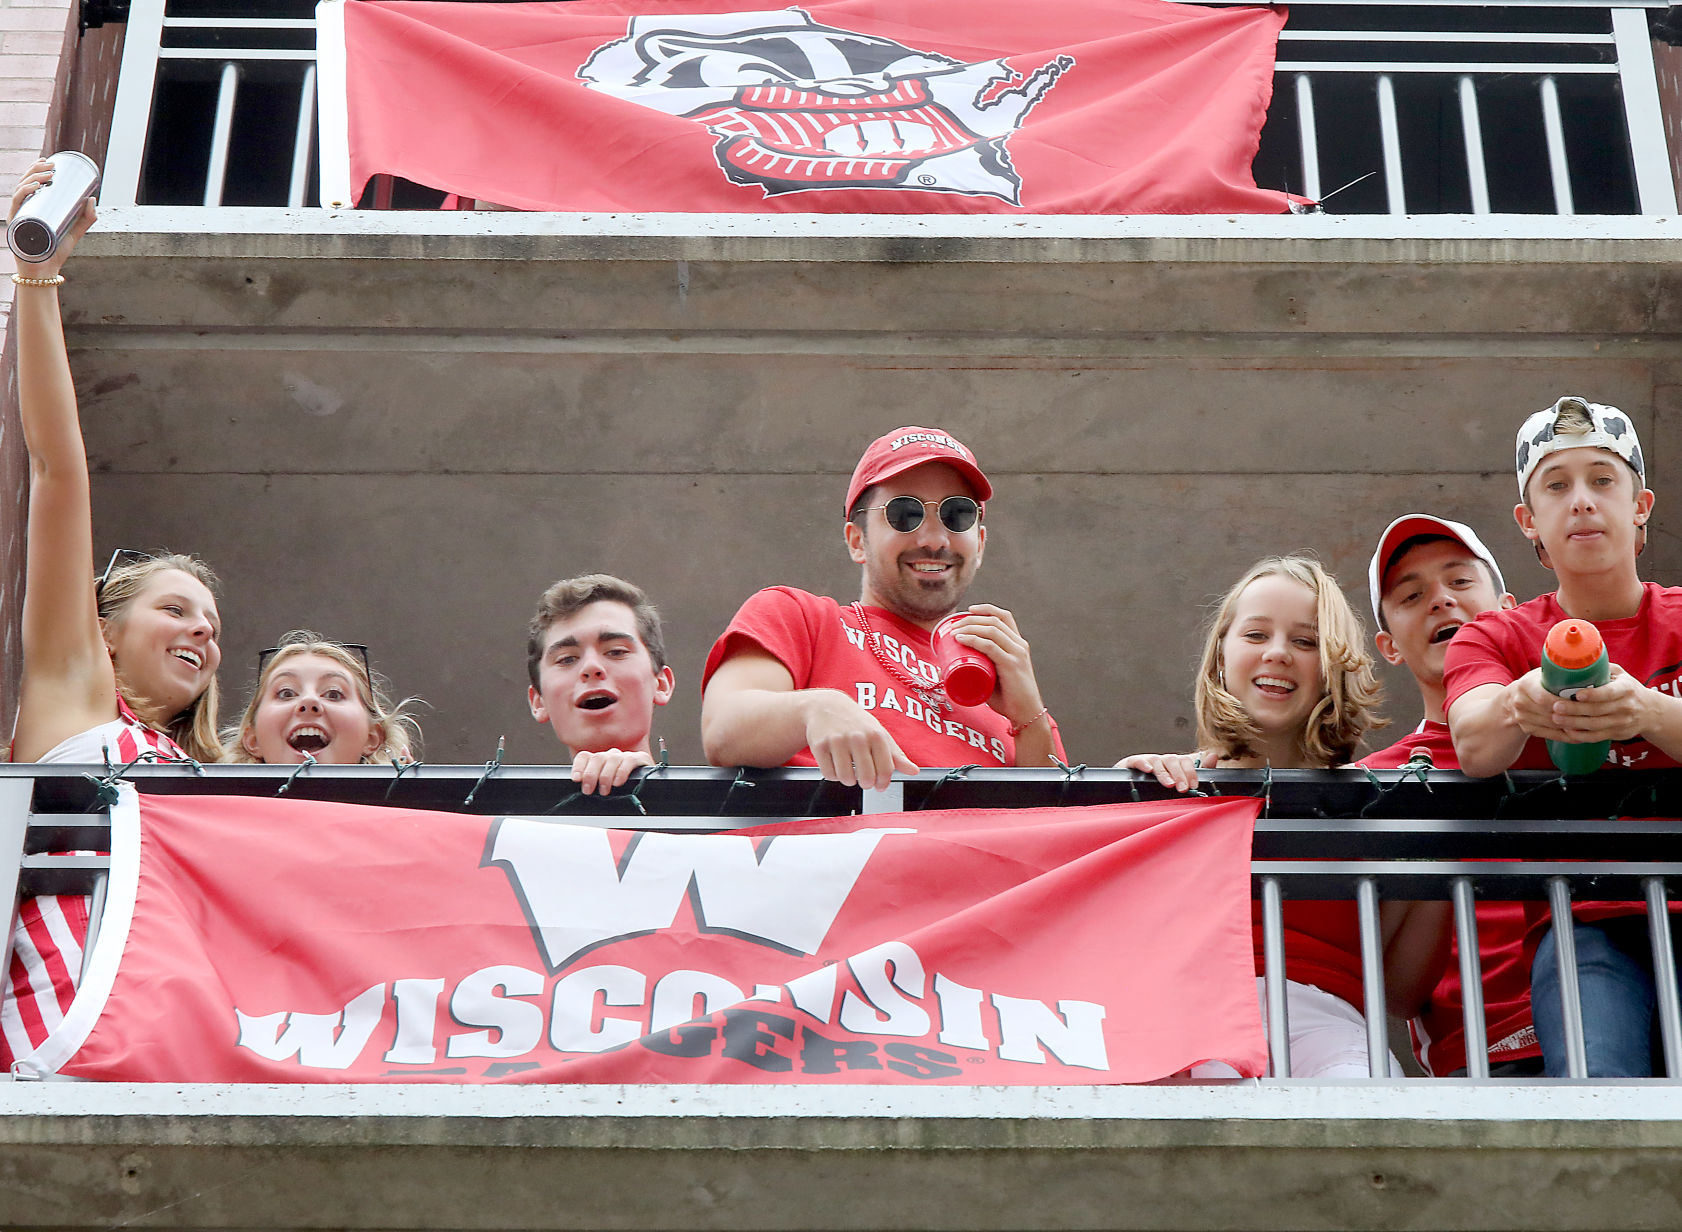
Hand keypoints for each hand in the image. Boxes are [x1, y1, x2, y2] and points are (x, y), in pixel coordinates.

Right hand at [10, 159, 94, 277]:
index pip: (31, 183)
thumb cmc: (56, 252)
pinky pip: (17, 204)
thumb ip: (86, 218)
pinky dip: (25, 193)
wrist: (45, 270)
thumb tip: (93, 198)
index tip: (49, 161)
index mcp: (33, 207)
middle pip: (25, 182)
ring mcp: (18, 214)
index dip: (36, 169)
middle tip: (51, 165)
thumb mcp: (75, 232)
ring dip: (32, 177)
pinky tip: (35, 187)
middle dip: (36, 169)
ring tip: (47, 174)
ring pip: (20, 189)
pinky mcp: (16, 223)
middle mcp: (23, 208)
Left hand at [571, 747, 653, 795]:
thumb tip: (580, 795)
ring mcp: (624, 756)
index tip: (576, 779)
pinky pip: (629, 760)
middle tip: (589, 790)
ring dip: (605, 776)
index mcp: (600, 761)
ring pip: (611, 759)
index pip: (585, 757)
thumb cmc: (625, 790)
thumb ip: (593, 788)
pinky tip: (618, 782)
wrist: (651, 788)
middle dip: (590, 775)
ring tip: (604, 791)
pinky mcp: (639, 758)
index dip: (578, 767)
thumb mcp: (605, 789)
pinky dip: (622, 772)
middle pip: (597, 758)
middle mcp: (610, 756)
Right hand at [803, 691, 917, 790]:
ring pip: (846, 778)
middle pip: (866, 778)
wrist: (826, 706)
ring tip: (848, 768)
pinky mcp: (819, 745)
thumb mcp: (878, 734)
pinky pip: (829, 774)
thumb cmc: (856, 723)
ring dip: (848, 780)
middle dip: (866, 783)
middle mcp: (857, 737)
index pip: (886, 769)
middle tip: (863, 778)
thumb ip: (896, 755)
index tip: (879, 786)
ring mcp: (837, 741)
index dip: (883, 783)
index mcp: (876, 735)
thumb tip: (914, 771)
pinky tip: (835, 764)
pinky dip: (833, 775)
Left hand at [948, 603, 1044, 729]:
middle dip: (971, 619)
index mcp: (1018, 644)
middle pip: (994, 621)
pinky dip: (974, 640)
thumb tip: (944, 670)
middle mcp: (1019, 645)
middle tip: (954, 625)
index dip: (987, 609)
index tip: (969, 609)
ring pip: (991, 630)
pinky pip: (990, 646)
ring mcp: (1017, 654)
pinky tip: (961, 638)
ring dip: (970, 627)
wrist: (1026, 714)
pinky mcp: (1012, 665)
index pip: (1005, 617)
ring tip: (954, 632)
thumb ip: (978, 670)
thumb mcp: (994, 677)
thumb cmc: (1008, 699)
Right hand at [1114, 752, 1204, 792]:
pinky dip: (1143, 764)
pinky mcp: (1132, 763)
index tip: (1194, 786)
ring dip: (1164, 773)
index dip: (1191, 772)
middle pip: (1173, 760)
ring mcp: (1147, 761)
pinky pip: (1137, 760)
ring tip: (1169, 785)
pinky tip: (1148, 770)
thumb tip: (1213, 755)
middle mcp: (1162, 760)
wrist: (1133, 783)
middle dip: (1180, 775)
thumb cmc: (1159, 782)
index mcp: (1174, 763)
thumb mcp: (1180, 779)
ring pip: (1157, 761)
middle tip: (1183, 789)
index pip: (1185, 761)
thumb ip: (1200, 769)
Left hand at [1544, 664, 1656, 743]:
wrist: (1650, 711)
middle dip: (1574, 710)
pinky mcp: (1618, 734)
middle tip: (1555, 707)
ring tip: (1556, 718)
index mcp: (1626, 689)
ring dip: (1573, 723)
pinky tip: (1567, 731)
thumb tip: (1577, 660)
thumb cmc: (1628, 689)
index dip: (1593, 695)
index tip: (1576, 695)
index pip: (1609, 693)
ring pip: (1595, 725)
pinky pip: (1597, 737)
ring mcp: (1622, 722)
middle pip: (1597, 710)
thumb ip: (1602, 668)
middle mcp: (1626, 706)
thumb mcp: (1621, 675)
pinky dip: (1581, 736)